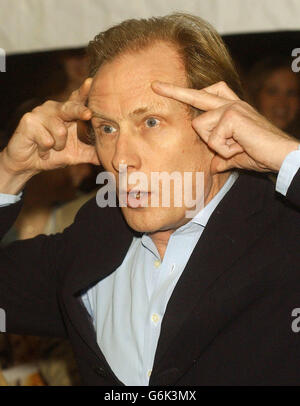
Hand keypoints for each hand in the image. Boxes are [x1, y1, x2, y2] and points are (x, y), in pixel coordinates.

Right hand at [1, 78, 98, 177]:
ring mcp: (40, 113)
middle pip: (71, 107)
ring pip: (60, 130)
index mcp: (67, 112)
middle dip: (80, 111)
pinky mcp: (28, 121)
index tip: (91, 82)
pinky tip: (40, 149)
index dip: (84, 91)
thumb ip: (91, 153)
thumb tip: (110, 156)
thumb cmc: (53, 154)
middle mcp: (54, 108)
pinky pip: (47, 139)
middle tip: (88, 114)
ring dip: (59, 146)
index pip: (77, 99)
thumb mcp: (76, 154)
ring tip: (52, 147)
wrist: (28, 163)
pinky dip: (46, 150)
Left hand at [152, 80, 299, 173]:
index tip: (165, 87)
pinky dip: (224, 150)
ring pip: (200, 126)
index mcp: (230, 109)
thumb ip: (221, 158)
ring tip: (235, 147)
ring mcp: (231, 107)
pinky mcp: (233, 115)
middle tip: (154, 85)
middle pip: (195, 97)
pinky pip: (213, 138)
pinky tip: (238, 148)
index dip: (186, 92)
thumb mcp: (235, 156)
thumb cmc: (261, 154)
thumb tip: (211, 167)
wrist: (281, 155)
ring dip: (215, 144)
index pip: (205, 95)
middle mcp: (230, 103)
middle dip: (173, 91)